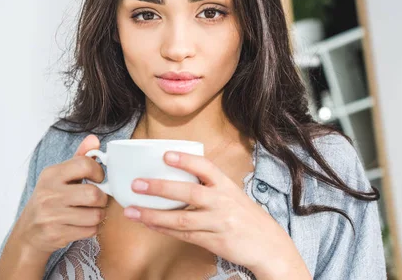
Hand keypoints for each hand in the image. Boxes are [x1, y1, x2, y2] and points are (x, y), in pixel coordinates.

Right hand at [9, 135, 108, 255]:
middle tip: (98, 200)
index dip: (99, 172)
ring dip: (99, 215)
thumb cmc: (49, 200)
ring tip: (91, 213)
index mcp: (51, 174)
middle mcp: (49, 193)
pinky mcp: (56, 233)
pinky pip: (89, 231)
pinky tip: (83, 225)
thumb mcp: (59, 176)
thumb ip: (79, 158)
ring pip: (94, 215)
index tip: (99, 179)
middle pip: (93, 194)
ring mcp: (51, 214)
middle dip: (102, 199)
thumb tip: (94, 139)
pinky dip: (92, 229)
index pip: (84, 164)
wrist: (28, 232)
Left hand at [122, 151, 310, 278]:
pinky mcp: (214, 242)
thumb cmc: (246, 216)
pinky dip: (164, 229)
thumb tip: (176, 175)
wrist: (270, 247)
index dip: (185, 160)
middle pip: (189, 193)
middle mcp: (223, 203)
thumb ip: (209, 186)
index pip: (206, 167)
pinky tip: (148, 223)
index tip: (165, 155)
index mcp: (227, 186)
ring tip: (132, 210)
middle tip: (137, 184)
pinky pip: (184, 235)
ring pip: (181, 219)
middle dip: (160, 188)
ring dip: (153, 215)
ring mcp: (218, 223)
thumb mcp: (233, 194)